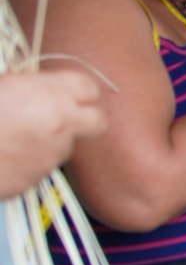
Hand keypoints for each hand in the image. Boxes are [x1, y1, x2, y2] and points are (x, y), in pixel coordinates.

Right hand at [0, 71, 106, 197]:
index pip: (88, 86)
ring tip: (16, 134)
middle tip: (64, 113)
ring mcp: (49, 156)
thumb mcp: (1, 83)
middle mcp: (59, 126)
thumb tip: (41, 86)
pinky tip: (6, 154)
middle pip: (97, 120)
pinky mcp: (35, 180)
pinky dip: (31, 160)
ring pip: (67, 145)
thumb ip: (29, 85)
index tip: (67, 89)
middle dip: (84, 116)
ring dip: (51, 139)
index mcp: (48, 95)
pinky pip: (43, 167)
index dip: (77, 88)